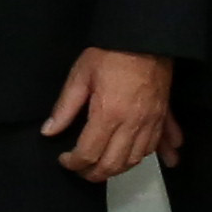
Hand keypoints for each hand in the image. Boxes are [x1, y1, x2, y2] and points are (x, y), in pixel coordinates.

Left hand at [41, 46, 175, 186]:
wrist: (146, 38)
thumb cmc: (110, 54)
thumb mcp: (80, 76)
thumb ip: (65, 107)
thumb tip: (48, 132)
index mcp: (109, 114)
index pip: (89, 153)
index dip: (73, 162)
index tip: (64, 160)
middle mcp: (133, 124)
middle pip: (114, 163)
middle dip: (94, 173)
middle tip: (80, 170)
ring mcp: (151, 122)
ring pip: (136, 159)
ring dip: (118, 169)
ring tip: (102, 167)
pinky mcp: (163, 115)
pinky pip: (158, 144)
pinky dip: (150, 156)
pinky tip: (144, 160)